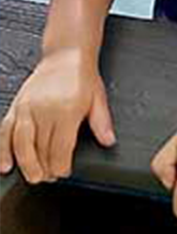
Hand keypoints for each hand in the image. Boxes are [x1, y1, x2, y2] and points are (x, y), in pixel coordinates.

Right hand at [0, 49, 115, 182]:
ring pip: (20, 143)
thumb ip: (102, 122)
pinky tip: (4, 164)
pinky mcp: (16, 106)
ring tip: (32, 176)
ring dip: (25, 164)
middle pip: (40, 148)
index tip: (63, 173)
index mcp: (67, 109)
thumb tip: (109, 142)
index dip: (61, 165)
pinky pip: (5, 131)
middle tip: (48, 179)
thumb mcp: (99, 98)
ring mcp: (27, 108)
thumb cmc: (83, 77)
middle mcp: (44, 109)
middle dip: (44, 168)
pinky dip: (2, 150)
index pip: (61, 147)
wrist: (65, 54)